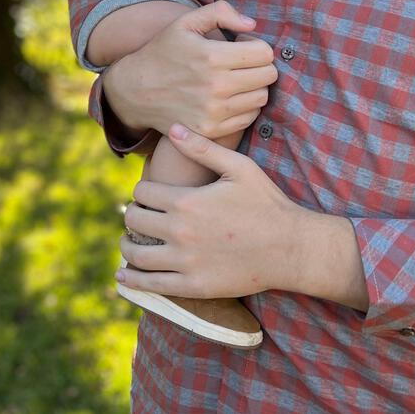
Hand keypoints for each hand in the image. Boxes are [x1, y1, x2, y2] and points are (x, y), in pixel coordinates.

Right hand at [103, 1, 276, 139]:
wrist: (135, 90)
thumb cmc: (164, 52)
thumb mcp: (185, 22)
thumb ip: (220, 12)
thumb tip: (252, 25)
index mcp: (212, 57)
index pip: (265, 53)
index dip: (256, 46)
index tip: (240, 45)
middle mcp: (216, 87)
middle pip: (268, 76)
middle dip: (259, 65)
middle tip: (241, 62)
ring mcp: (214, 112)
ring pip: (261, 98)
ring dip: (254, 86)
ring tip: (235, 79)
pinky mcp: (211, 130)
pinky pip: (249, 118)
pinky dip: (245, 106)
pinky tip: (229, 96)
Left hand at [117, 125, 368, 308]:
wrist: (290, 248)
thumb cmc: (267, 203)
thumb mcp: (238, 167)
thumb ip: (203, 148)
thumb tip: (173, 127)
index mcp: (186, 201)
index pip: (141, 194)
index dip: (141, 192)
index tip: (148, 196)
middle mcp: (179, 232)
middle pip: (134, 221)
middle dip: (133, 216)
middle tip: (139, 217)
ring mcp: (185, 261)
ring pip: (136, 254)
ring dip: (127, 246)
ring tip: (129, 243)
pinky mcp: (193, 286)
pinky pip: (152, 285)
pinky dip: (132, 280)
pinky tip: (124, 275)